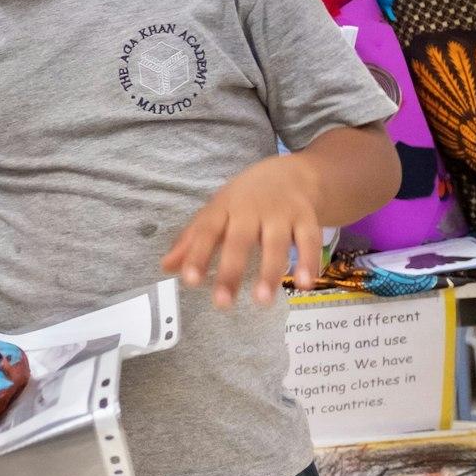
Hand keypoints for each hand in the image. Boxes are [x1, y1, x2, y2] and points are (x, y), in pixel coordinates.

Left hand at [161, 156, 322, 308]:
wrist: (291, 172)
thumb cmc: (245, 199)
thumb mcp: (217, 212)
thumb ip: (192, 241)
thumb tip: (166, 267)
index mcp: (224, 208)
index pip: (206, 231)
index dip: (197, 254)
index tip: (189, 280)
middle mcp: (251, 209)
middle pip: (239, 240)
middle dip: (231, 271)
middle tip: (223, 303)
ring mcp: (280, 213)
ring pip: (276, 243)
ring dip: (270, 272)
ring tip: (262, 301)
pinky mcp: (306, 217)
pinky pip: (309, 240)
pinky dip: (310, 261)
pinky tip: (306, 284)